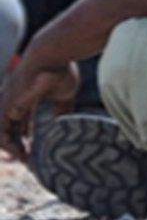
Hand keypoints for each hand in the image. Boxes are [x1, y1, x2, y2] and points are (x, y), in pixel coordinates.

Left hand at [0, 45, 80, 161]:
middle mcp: (13, 103)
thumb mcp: (63, 95)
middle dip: (22, 147)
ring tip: (30, 163)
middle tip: (35, 162)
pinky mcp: (5, 108)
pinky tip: (24, 155)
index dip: (29, 138)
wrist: (52, 56)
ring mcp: (7, 105)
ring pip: (6, 135)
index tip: (40, 150)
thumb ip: (62, 110)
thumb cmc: (59, 70)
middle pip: (14, 131)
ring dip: (16, 150)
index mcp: (26, 99)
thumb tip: (67, 124)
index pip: (23, 123)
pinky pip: (3, 135)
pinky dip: (12, 147)